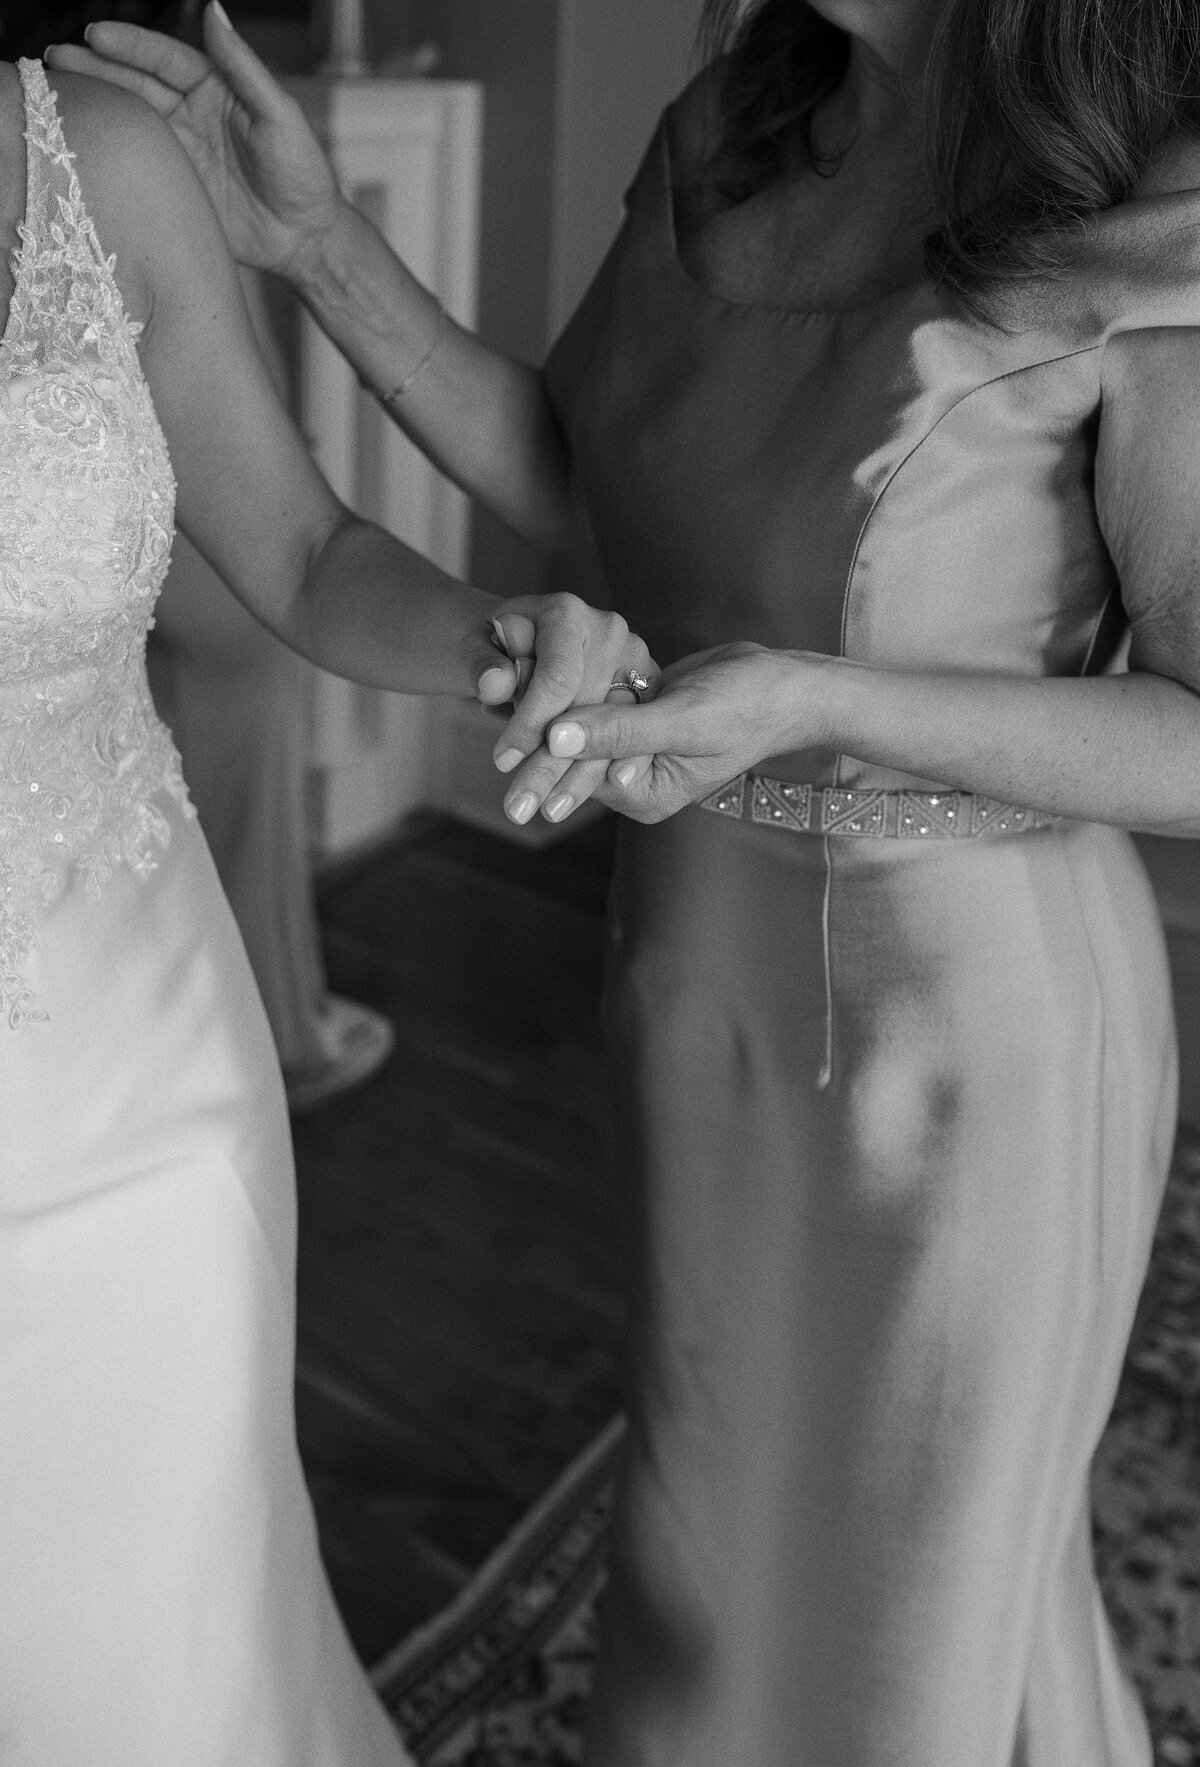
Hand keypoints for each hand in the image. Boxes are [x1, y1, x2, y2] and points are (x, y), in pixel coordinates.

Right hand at [47, 6, 342, 275]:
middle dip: (96, 67)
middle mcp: (191, 112)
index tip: (96, 35)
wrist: (305, 239)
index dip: (130, 46)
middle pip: (136, 82)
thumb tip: (213, 9)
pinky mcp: (175, 185)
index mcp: (214, 87)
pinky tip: (81, 138)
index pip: (164, 58)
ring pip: (130, 117)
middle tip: (57, 57)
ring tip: (54, 88)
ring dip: (95, 101)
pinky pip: (137, 161)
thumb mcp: (280, 115)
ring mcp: (180, 148)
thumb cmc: (304, 173)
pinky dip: (110, 148)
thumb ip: (244, 67)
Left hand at [484, 594, 658, 825]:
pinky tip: (594, 794)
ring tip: (548, 813)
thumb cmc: (494, 641)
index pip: (557, 677)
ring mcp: (635, 662)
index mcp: (567, 614)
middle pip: (586, 710)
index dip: (531, 722)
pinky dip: (606, 768)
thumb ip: (483, 661)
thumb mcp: (475, 644)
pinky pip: (630, 735)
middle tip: (517, 811)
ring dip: (577, 779)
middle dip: (551, 766)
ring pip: (611, 729)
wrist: (526, 636)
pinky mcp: (648, 689)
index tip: (503, 762)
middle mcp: (609, 634)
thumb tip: (492, 685)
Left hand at [507, 643, 826, 824]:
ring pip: (581, 728)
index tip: (499, 747)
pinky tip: (538, 664)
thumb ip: (618, 731)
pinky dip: (573, 688)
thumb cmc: (747, 707)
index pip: (579, 776)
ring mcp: (636, 749)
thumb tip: (557, 738)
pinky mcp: (639, 717)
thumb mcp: (682, 720)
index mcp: (645, 794)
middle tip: (488, 714)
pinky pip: (597, 705)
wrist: (786, 685)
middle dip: (534, 737)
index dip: (540, 757)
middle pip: (573, 756)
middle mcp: (635, 779)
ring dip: (548, 706)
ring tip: (500, 685)